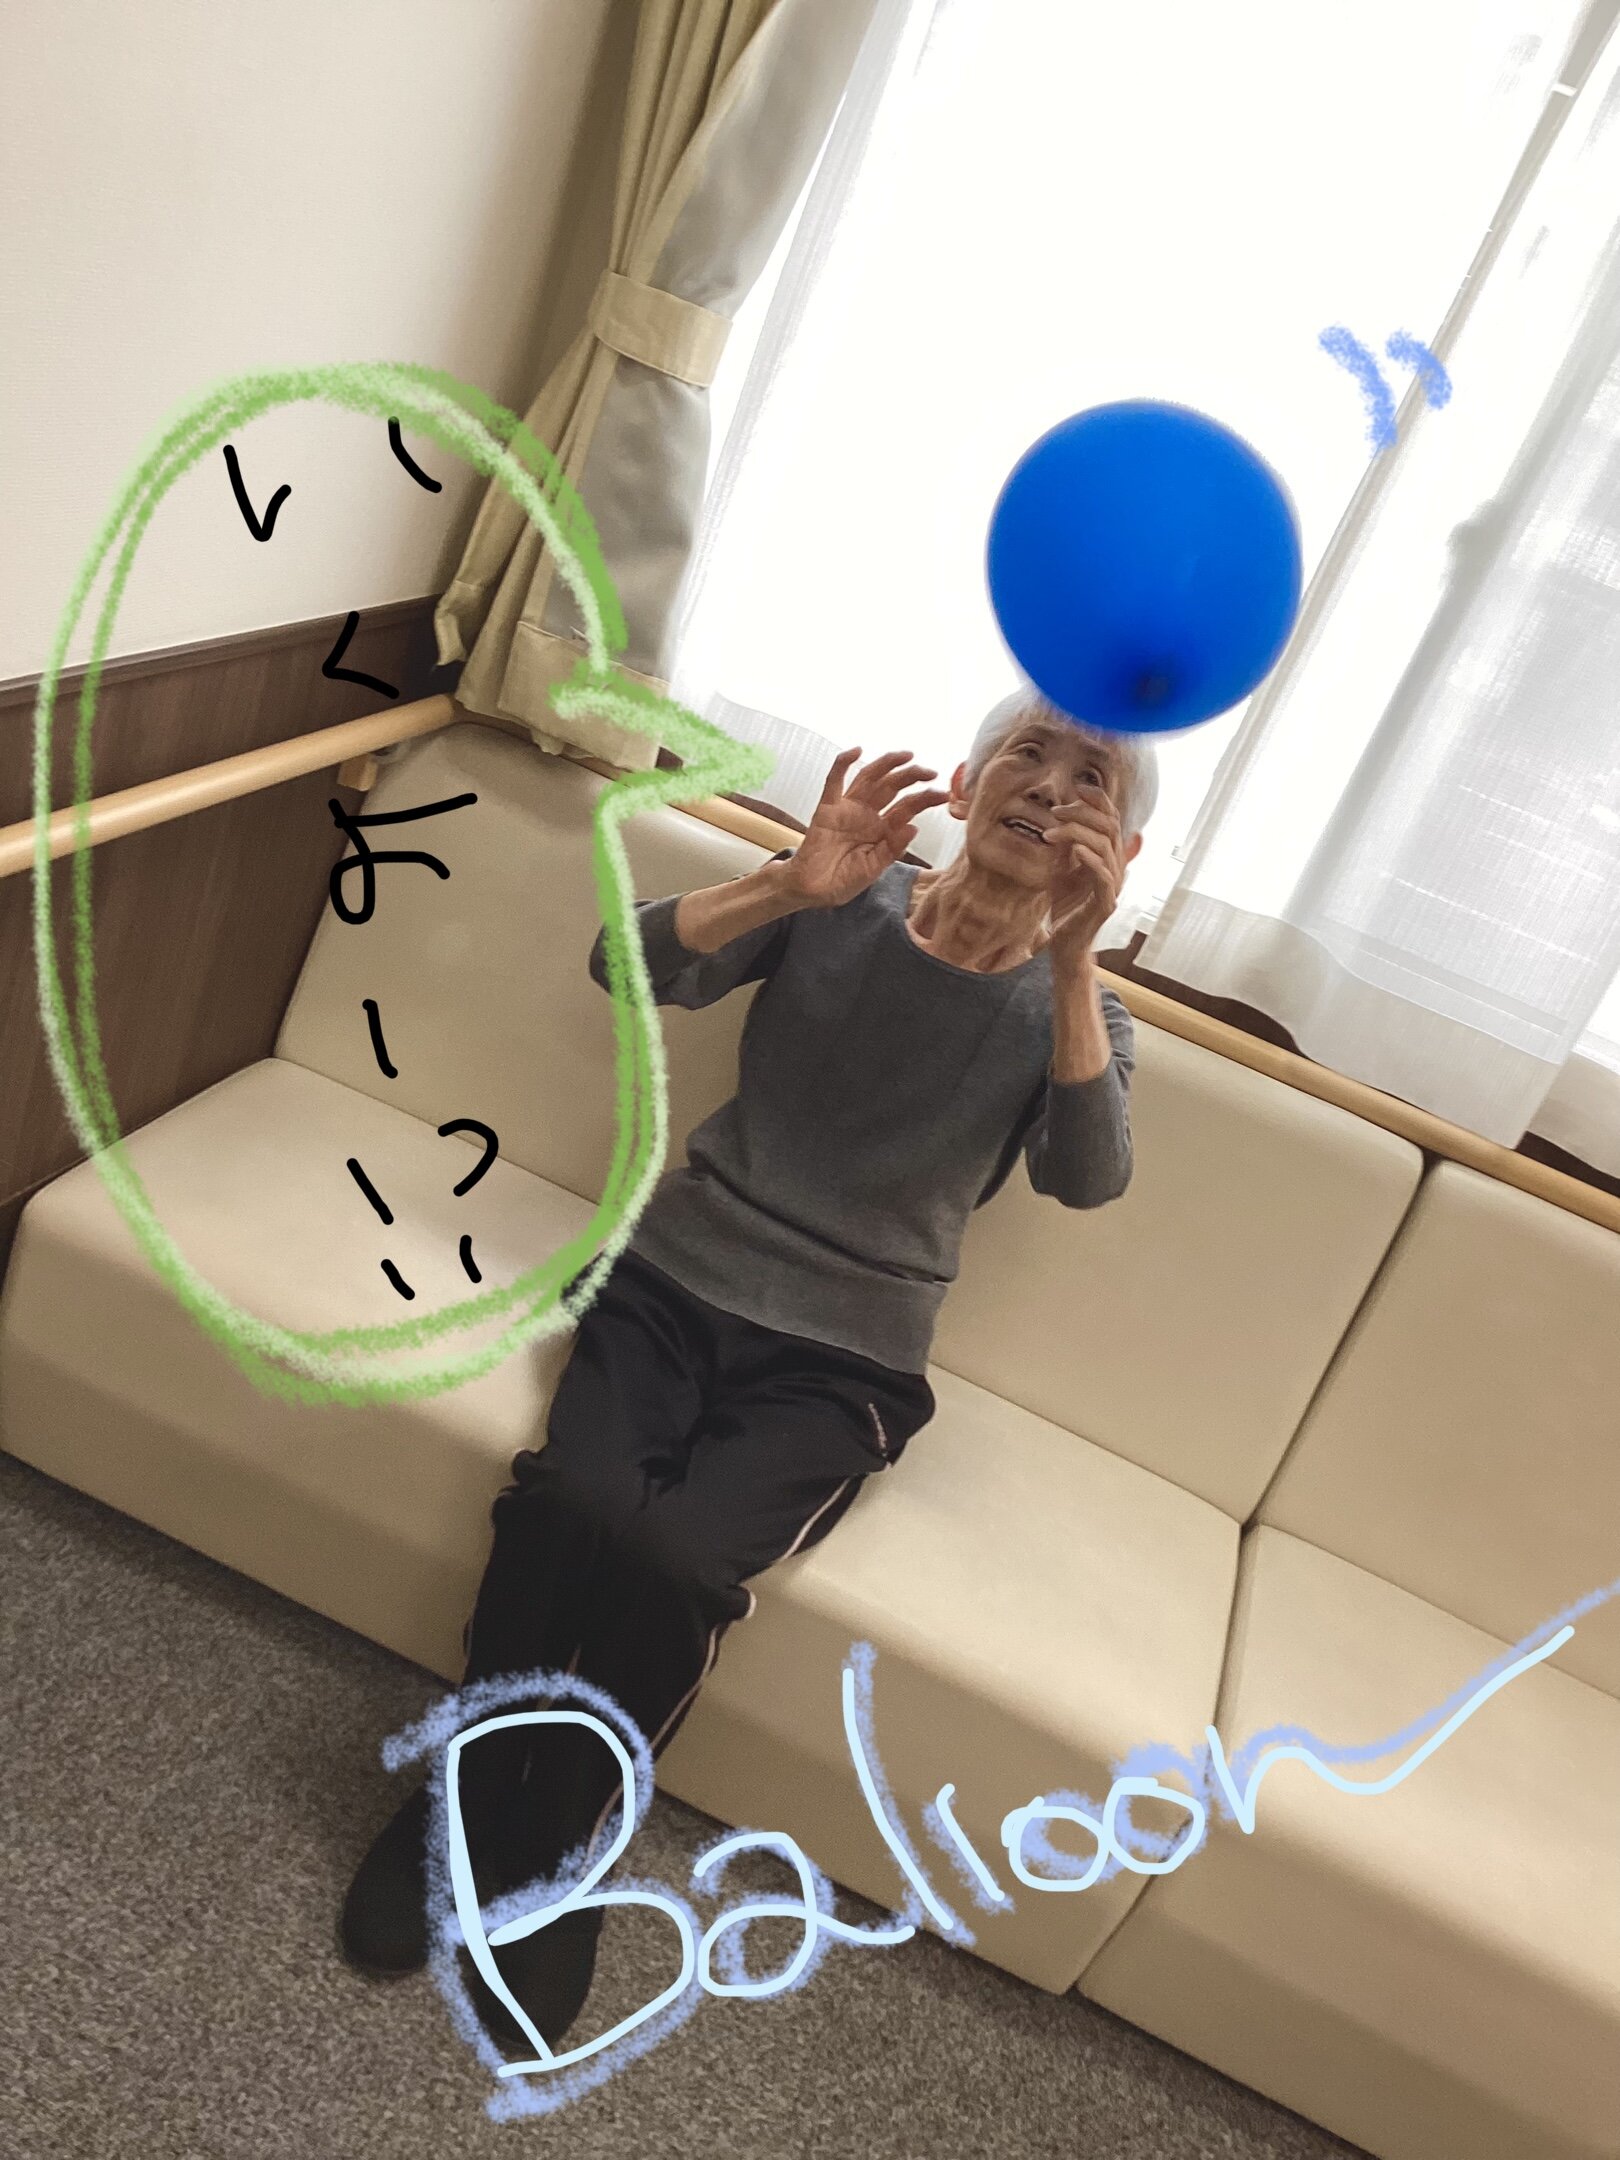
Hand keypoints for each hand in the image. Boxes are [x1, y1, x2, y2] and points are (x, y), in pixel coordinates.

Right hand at [781, 748, 950, 910]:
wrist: (813, 892)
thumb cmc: (842, 881)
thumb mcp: (873, 869)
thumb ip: (892, 849)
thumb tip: (914, 827)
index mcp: (883, 830)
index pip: (907, 807)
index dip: (925, 799)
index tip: (944, 795)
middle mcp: (868, 814)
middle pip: (893, 787)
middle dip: (912, 776)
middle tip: (930, 771)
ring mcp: (848, 809)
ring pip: (870, 778)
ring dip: (887, 764)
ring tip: (906, 755)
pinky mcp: (827, 808)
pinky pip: (834, 782)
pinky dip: (843, 764)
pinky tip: (856, 751)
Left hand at [1044, 785, 1127, 968]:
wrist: (1064, 941)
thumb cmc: (1064, 904)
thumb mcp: (1061, 866)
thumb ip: (1066, 842)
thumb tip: (1062, 814)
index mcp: (1109, 854)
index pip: (1112, 818)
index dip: (1099, 800)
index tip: (1076, 788)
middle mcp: (1117, 866)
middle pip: (1109, 826)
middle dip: (1082, 813)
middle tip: (1056, 811)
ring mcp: (1114, 885)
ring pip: (1105, 847)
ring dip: (1077, 833)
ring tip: (1051, 832)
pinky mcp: (1106, 904)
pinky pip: (1103, 875)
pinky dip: (1090, 859)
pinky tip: (1075, 850)